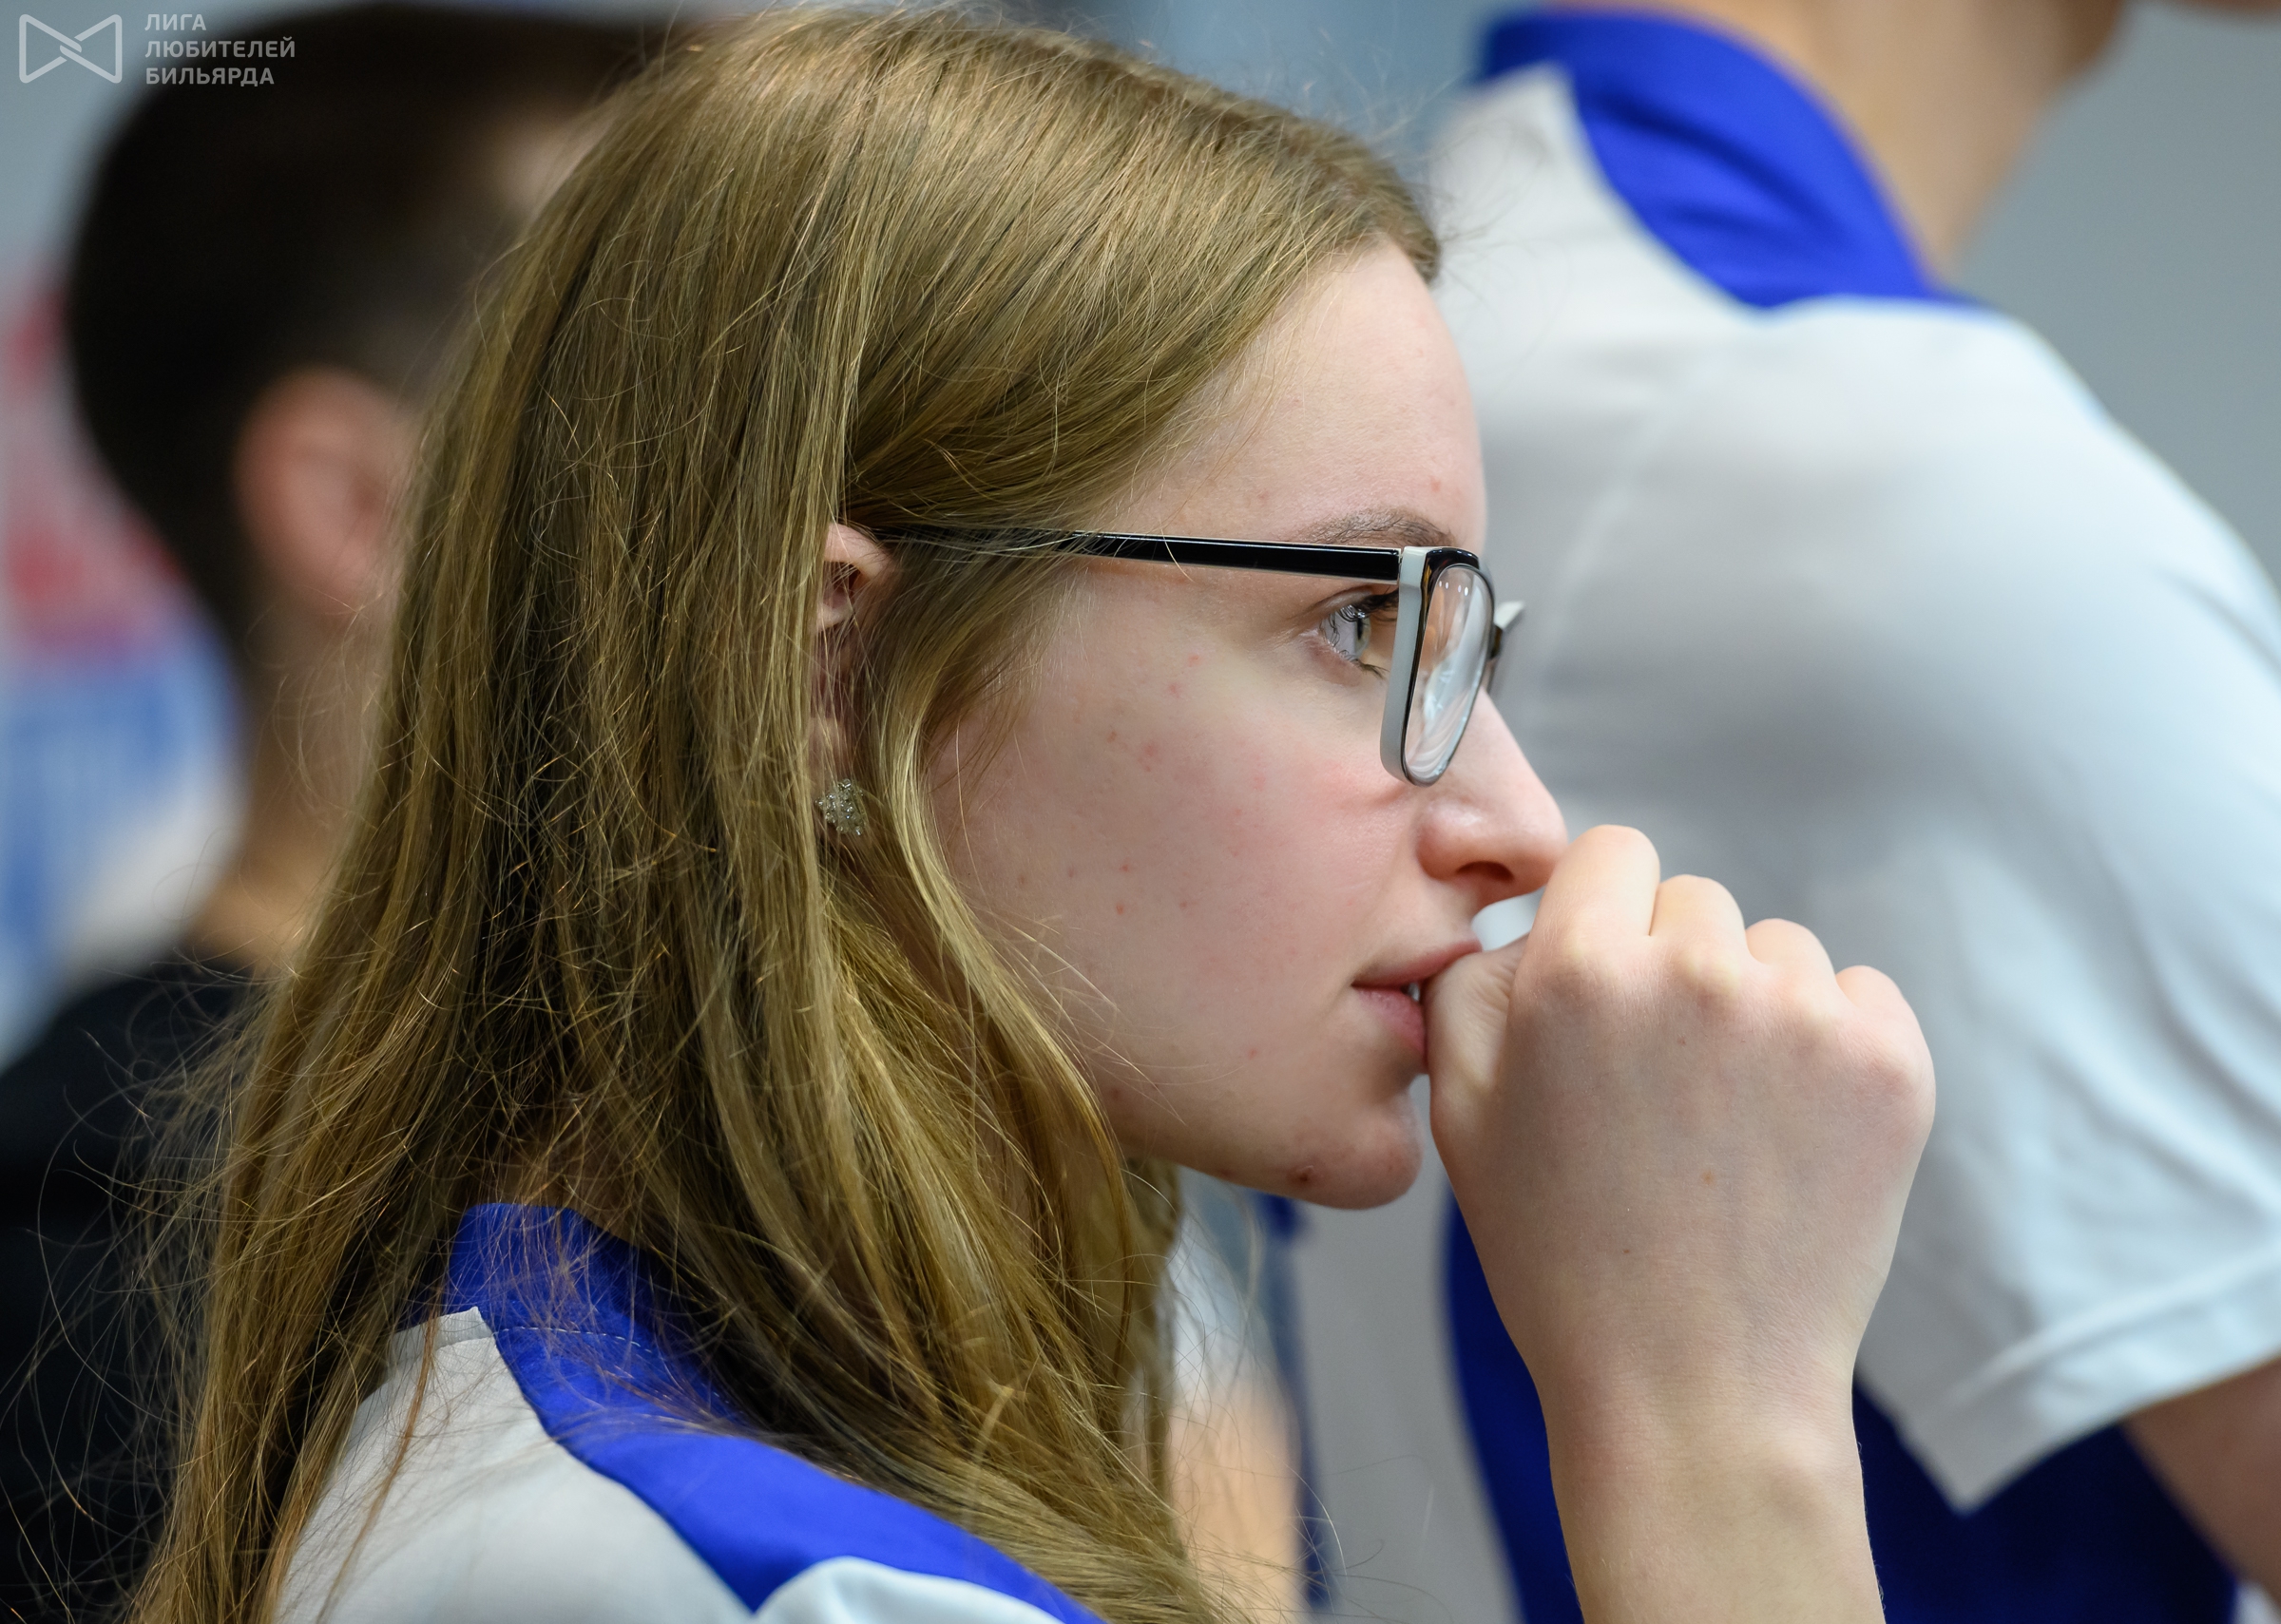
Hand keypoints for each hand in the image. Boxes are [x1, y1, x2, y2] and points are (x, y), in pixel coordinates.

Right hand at [1427, 825, 1931, 1622]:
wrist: (1695, 1391)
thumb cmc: (1563, 1259)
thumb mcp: (1462, 1118)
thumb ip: (1470, 985)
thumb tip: (1521, 918)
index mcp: (1582, 973)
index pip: (1612, 852)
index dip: (1599, 915)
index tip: (1603, 986)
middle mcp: (1699, 972)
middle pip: (1693, 900)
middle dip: (1671, 967)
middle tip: (1655, 1084)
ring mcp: (1807, 1016)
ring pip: (1777, 949)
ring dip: (1752, 1006)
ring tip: (1722, 1121)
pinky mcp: (1891, 1063)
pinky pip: (1858, 994)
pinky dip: (1830, 1045)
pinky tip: (1787, 1129)